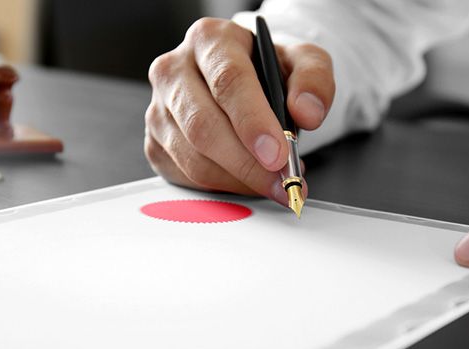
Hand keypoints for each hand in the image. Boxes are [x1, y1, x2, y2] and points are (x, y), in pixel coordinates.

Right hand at [144, 18, 334, 203]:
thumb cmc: (266, 73)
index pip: (227, 81)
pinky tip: (246, 180)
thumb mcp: (301, 62)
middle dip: (247, 164)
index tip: (278, 155)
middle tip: (282, 182)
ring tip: (272, 182)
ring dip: (238, 180)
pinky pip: (186, 177)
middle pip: (203, 126)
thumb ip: (314, 80)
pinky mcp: (155, 143)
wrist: (242, 82)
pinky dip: (222, 187)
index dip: (253, 122)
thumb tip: (307, 112)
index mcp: (210, 40)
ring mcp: (158, 109)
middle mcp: (174, 70)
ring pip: (193, 158)